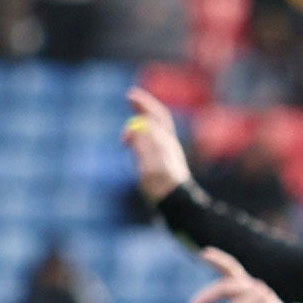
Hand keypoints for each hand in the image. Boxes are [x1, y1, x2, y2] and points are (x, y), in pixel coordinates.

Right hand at [117, 77, 190, 203]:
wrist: (177, 208)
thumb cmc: (163, 187)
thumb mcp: (150, 165)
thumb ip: (143, 145)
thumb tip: (135, 128)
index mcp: (167, 142)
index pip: (157, 116)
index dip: (144, 104)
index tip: (130, 95)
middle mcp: (168, 146)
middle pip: (155, 121)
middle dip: (142, 108)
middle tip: (128, 99)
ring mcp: (164, 155)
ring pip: (150, 133)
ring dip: (137, 127)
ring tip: (125, 141)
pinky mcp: (160, 166)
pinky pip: (146, 145)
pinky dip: (137, 141)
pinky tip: (131, 150)